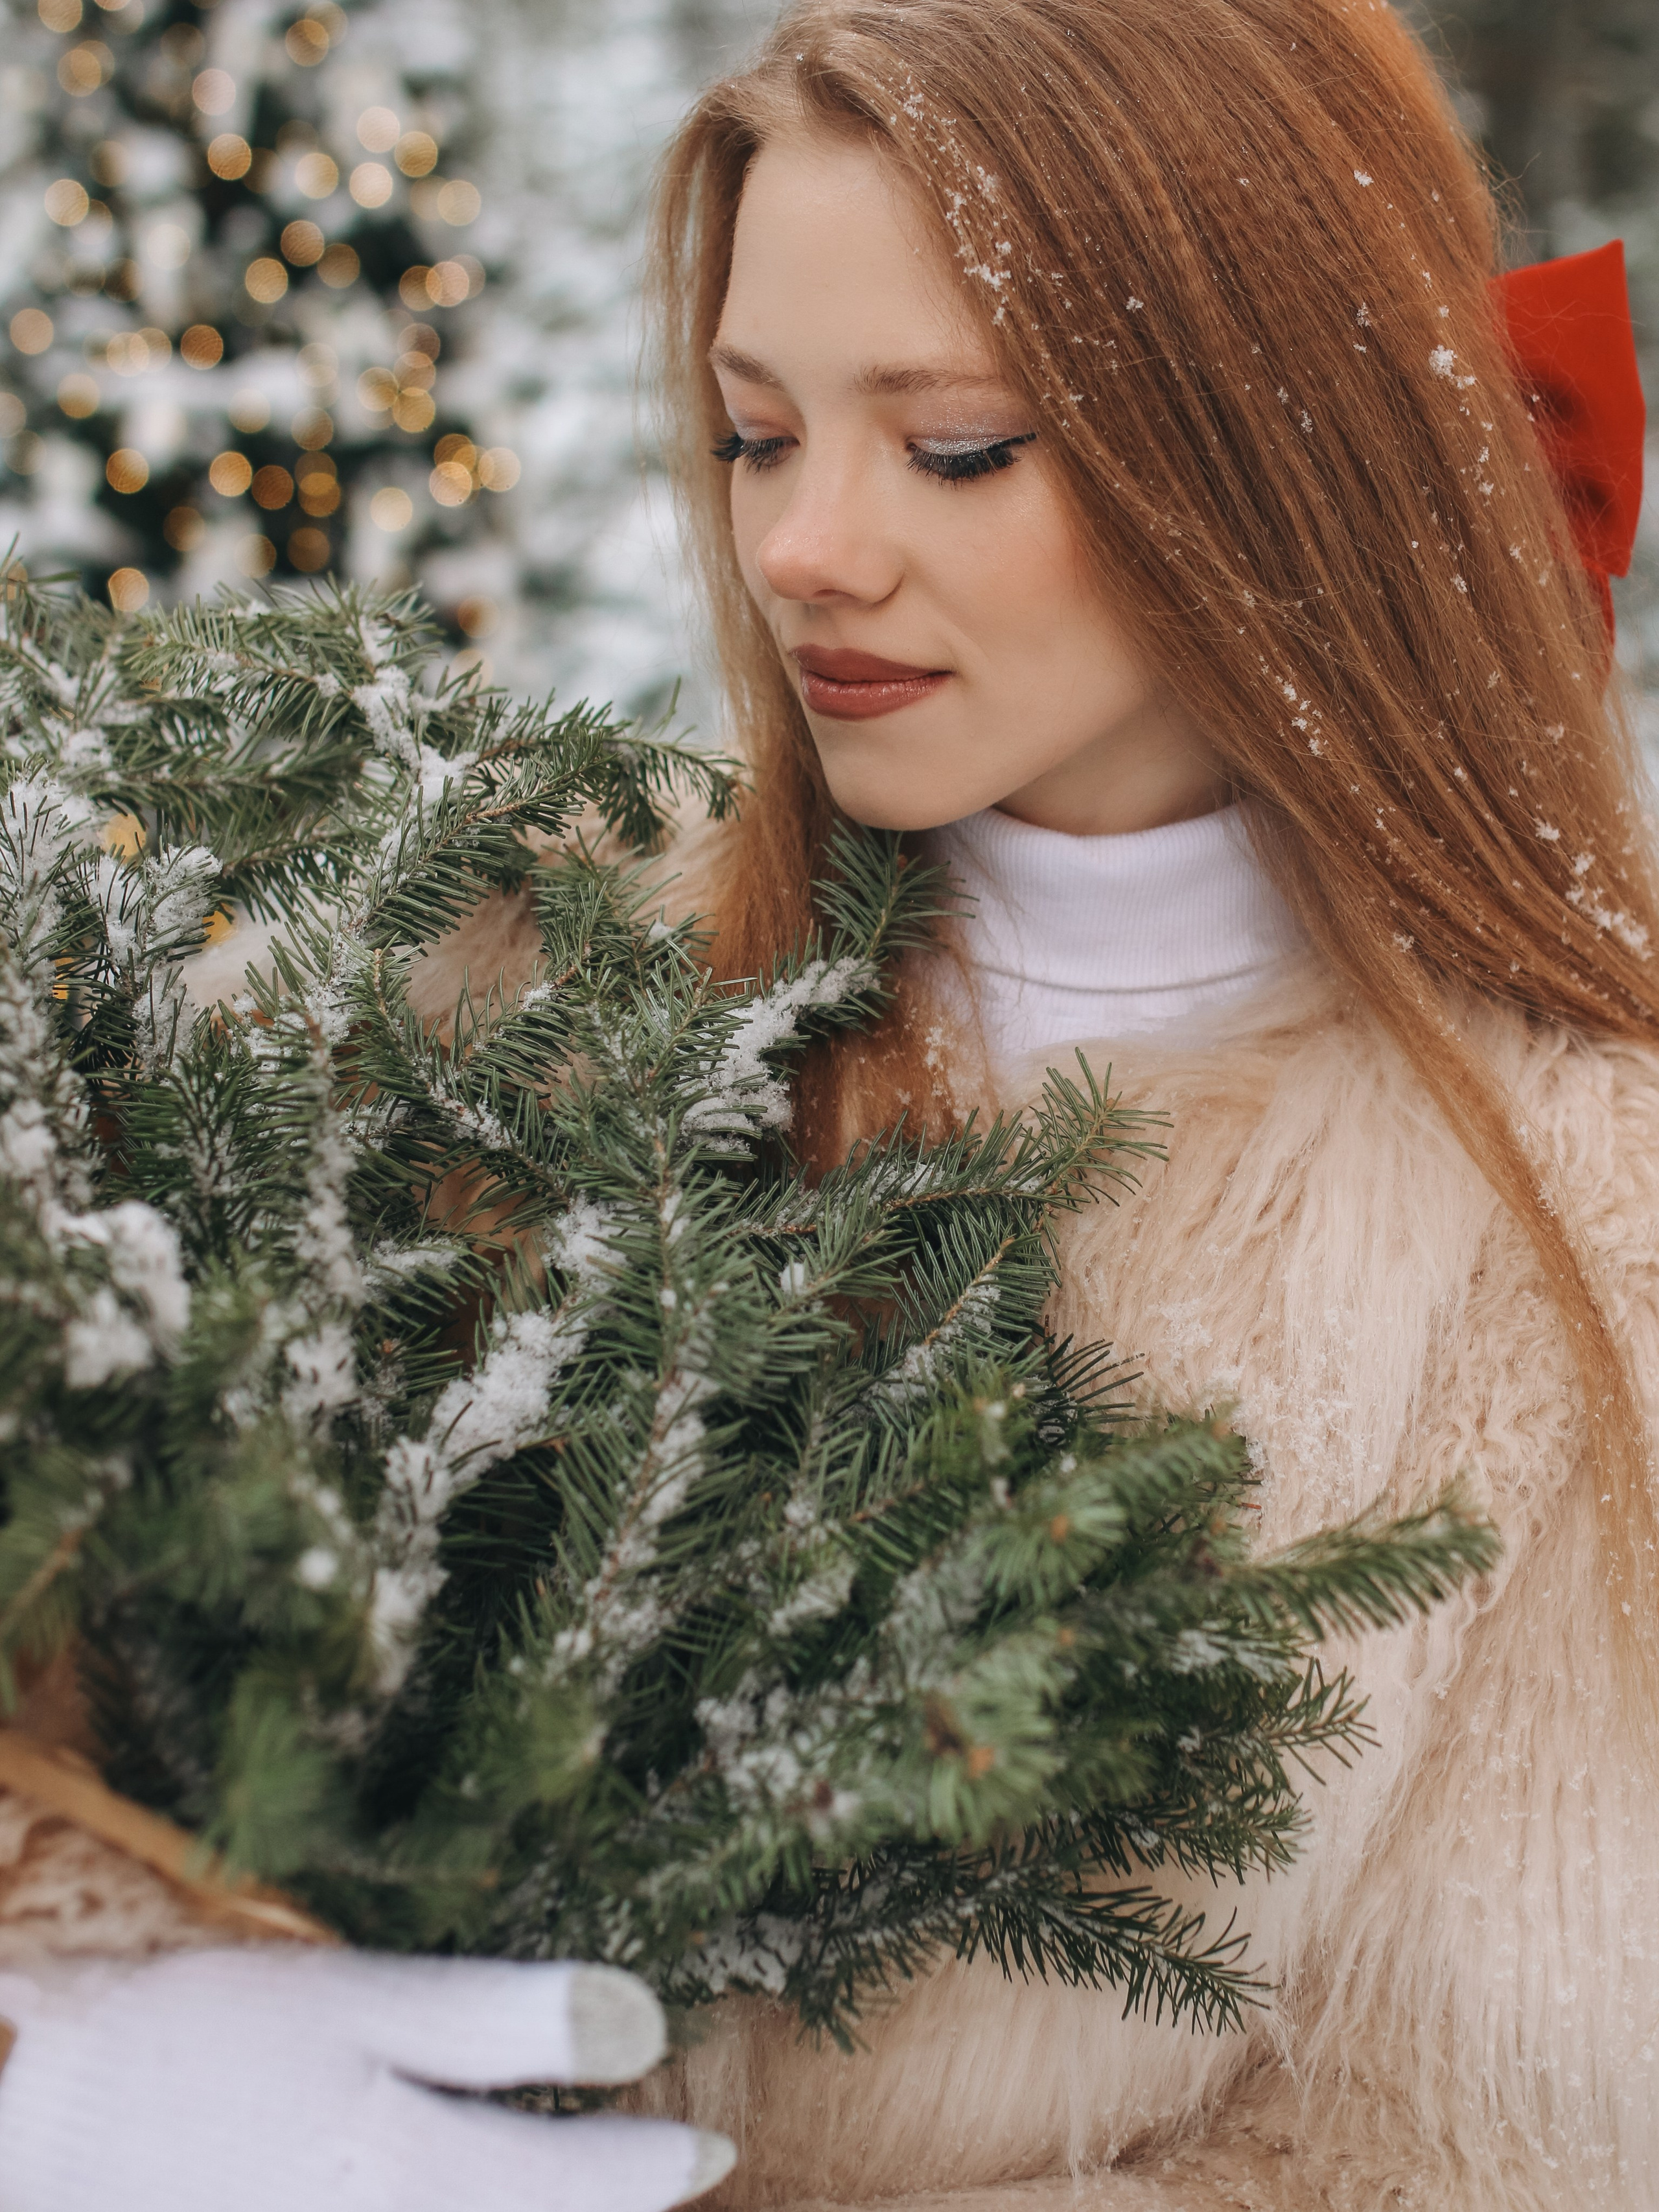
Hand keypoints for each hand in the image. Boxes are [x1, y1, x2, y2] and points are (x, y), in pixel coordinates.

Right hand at [0, 1948, 731, 2211]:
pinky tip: (481, 2199)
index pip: (583, 2186)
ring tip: (573, 2191)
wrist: (48, 2127)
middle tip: (663, 2181)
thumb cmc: (208, 2040)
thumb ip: (503, 2019)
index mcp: (413, 2169)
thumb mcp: (358, 2000)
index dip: (657, 2169)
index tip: (709, 2147)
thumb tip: (643, 2020)